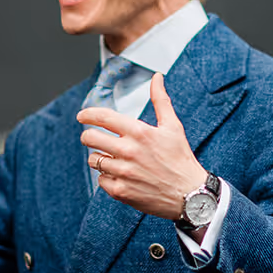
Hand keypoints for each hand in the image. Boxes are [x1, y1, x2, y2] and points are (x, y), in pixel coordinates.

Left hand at [77, 72, 206, 220]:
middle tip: (92, 138)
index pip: (103, 117)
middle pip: (90, 138)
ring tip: (112, 159)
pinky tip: (120, 176)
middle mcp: (129, 151)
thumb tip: (156, 77)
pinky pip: (101, 180)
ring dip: (99, 158)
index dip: (87, 115)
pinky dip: (107, 178)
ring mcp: (123, 173)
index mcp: (140, 132)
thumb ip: (161, 100)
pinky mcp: (121, 191)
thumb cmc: (181, 159)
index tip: (82, 116)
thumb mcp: (173, 126)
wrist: (190, 195)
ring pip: (94, 160)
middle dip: (88, 136)